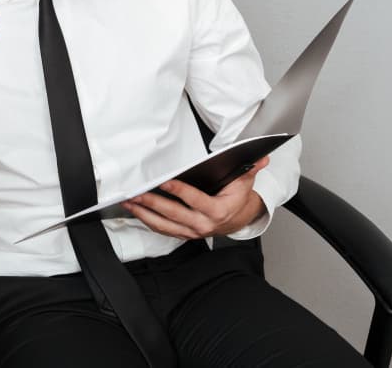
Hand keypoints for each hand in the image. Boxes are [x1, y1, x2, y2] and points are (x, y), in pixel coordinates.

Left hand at [122, 156, 269, 238]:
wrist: (239, 220)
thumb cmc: (237, 199)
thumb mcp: (245, 182)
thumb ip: (250, 168)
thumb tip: (261, 157)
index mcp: (217, 211)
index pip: (195, 200)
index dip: (179, 191)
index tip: (165, 182)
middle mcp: (202, 224)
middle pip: (173, 214)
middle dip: (153, 203)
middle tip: (137, 193)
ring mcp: (191, 231)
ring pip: (164, 224)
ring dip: (145, 213)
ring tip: (131, 203)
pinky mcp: (184, 234)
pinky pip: (163, 229)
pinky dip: (148, 220)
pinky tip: (137, 211)